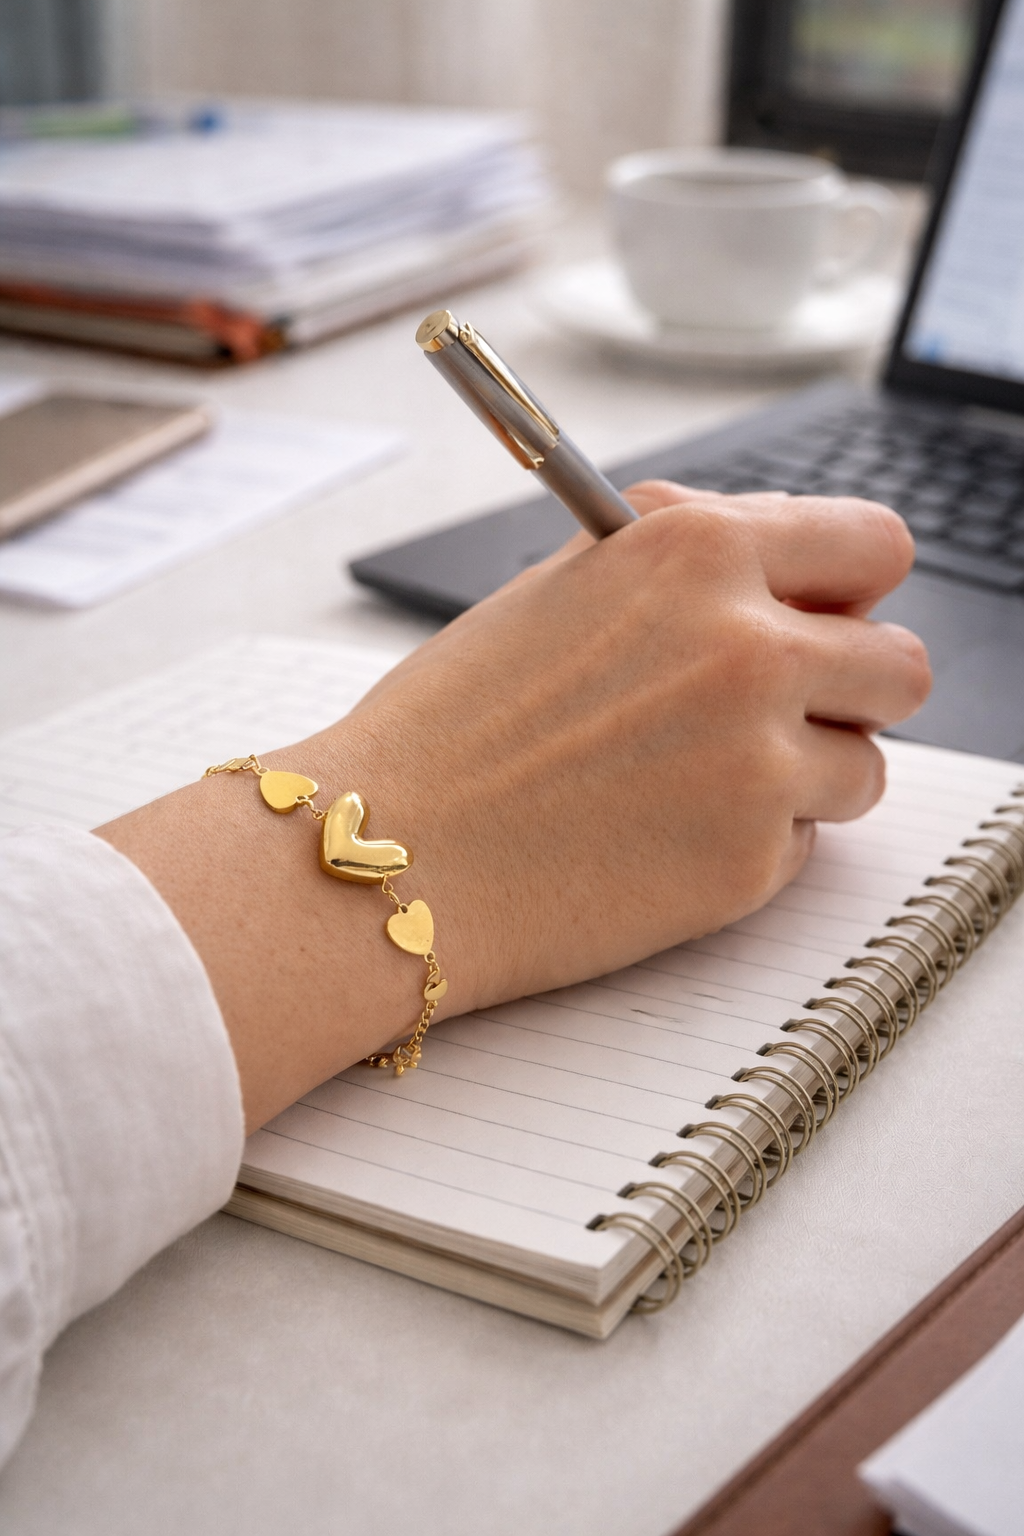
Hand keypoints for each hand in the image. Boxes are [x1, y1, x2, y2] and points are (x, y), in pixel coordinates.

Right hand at [99, 482, 929, 1128]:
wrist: (384, 852)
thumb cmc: (452, 724)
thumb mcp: (565, 590)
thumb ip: (685, 568)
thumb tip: (779, 567)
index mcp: (697, 551)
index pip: (873, 543)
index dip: (853, 587)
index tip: (831, 616)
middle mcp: (747, 646)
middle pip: (903, 666)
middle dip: (852, 692)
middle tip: (783, 714)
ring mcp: (757, 761)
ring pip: (866, 767)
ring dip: (804, 776)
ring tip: (698, 785)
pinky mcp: (747, 863)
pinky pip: (803, 847)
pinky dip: (750, 845)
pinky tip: (660, 839)